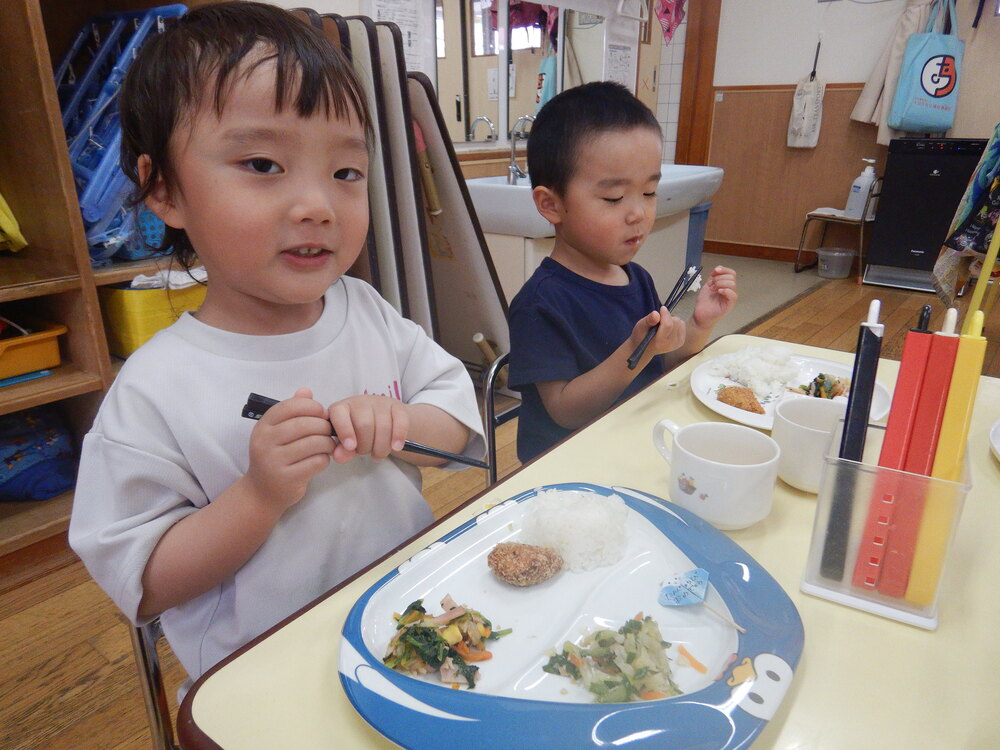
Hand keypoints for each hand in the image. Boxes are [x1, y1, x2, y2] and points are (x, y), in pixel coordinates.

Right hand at [244, 387, 334, 511]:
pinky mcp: (287, 478)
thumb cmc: (274, 456)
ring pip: (314, 443)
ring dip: (328, 442)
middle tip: (329, 430)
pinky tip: (321, 459)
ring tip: (328, 444)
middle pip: (305, 424)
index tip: (321, 413)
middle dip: (324, 425)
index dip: (312, 407)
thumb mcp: (276, 432)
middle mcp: (265, 442)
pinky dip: (325, 458)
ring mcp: (274, 461)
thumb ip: (291, 410)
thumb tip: (306, 390)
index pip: (290, 406)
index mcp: (263, 426)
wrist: (261, 492)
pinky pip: (317, 461)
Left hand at [328, 394, 409, 462]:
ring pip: (383, 426)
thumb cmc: (358, 432)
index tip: (350, 447)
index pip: (339, 414)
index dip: (345, 431)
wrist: (382, 422)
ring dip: (381, 447)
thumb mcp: (346, 442)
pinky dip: (398, 436)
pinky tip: (396, 447)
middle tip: (364, 453)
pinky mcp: (397, 407)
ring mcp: (380, 403)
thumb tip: (339, 457)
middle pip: (364, 425)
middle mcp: (360, 402)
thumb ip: (341, 450)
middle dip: (365, 446)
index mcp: (341, 408)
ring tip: (377, 455)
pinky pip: (400, 421)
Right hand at [631, 306, 686, 358]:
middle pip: (675, 322)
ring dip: (672, 320)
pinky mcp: (681, 342)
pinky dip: (676, 324)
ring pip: (680, 323)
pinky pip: (682, 326)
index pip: (668, 325)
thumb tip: (656, 314)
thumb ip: (649, 320)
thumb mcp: (641, 326)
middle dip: (667, 317)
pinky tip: (668, 329)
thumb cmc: (642, 335)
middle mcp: (670, 344)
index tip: (662, 308)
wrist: (645, 348)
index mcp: (659, 342)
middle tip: (659, 321)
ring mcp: (677, 344)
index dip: (666, 314)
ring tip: (663, 326)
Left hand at [692, 266, 737, 329]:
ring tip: (714, 289)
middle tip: (712, 285)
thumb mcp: (707, 286)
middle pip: (732, 277)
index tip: (715, 271)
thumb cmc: (704, 302)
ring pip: (732, 284)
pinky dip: (726, 290)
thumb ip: (713, 277)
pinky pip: (733, 295)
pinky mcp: (729, 305)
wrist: (700, 315)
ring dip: (721, 283)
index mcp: (725, 285)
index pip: (731, 273)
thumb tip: (718, 268)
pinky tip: (719, 291)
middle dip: (720, 278)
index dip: (724, 270)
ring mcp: (730, 298)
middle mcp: (730, 291)